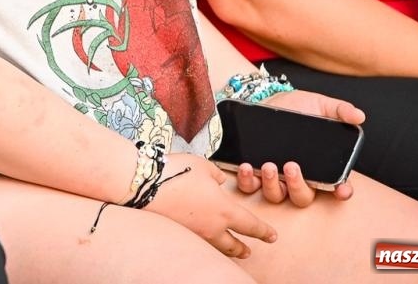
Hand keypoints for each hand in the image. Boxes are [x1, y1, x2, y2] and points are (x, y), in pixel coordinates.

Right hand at [144, 153, 276, 258]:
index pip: (250, 225)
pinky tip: (201, 238)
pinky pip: (197, 242)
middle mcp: (212, 227)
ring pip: (215, 247)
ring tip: (229, 252)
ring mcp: (194, 233)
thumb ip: (216, 175)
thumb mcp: (203, 166)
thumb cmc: (176, 172)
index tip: (272, 237)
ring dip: (225, 250)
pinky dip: (204, 243)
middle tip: (249, 252)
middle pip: (233, 245)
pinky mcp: (178, 233)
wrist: (145, 185)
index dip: (263, 232)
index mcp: (224, 210)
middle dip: (242, 248)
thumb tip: (219, 181)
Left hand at [224, 90, 360, 206]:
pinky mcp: (253, 173)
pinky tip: (246, 167)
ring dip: (272, 185)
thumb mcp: (318, 104)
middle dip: (298, 186)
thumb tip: (359, 115)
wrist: (264, 100)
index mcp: (319, 166)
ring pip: (277, 195)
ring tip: (268, 166)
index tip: (341, 189)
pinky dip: (248, 181)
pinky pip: (251, 187)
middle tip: (291, 167)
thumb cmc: (295, 106)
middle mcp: (298, 176)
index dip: (341, 191)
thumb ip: (339, 110)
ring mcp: (275, 177)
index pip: (336, 186)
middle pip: (303, 197)